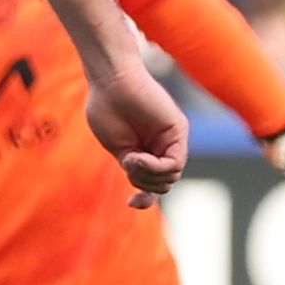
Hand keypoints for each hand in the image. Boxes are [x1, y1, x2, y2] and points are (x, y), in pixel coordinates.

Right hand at [84, 56, 188, 201]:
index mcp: (147, 151)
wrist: (110, 81)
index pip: (155, 183)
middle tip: (126, 163)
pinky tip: (137, 157)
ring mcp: (172, 138)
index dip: (146, 197)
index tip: (131, 203)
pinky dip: (154, 167)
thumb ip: (135, 169)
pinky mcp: (178, 130)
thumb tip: (147, 188)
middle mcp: (162, 145)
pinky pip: (174, 164)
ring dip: (147, 176)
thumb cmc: (106, 110)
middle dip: (144, 184)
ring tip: (130, 158)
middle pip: (164, 183)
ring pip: (171, 177)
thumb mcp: (120, 149)